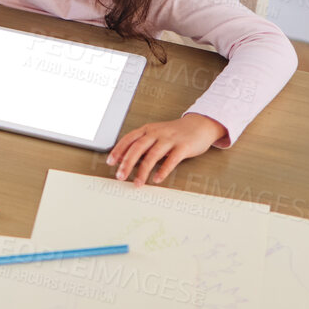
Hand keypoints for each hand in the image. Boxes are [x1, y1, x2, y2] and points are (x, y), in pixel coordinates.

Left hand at [107, 113, 225, 185]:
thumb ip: (142, 145)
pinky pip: (172, 160)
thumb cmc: (174, 132)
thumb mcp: (155, 134)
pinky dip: (163, 170)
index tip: (110, 163)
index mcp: (148, 129)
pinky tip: (157, 179)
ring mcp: (170, 139)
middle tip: (120, 176)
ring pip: (153, 155)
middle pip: (138, 148)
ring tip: (138, 183)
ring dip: (143, 171)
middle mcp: (157, 133)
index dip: (118, 151)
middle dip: (127, 163)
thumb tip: (124, 159)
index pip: (129, 139)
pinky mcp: (183, 147)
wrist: (199, 125)